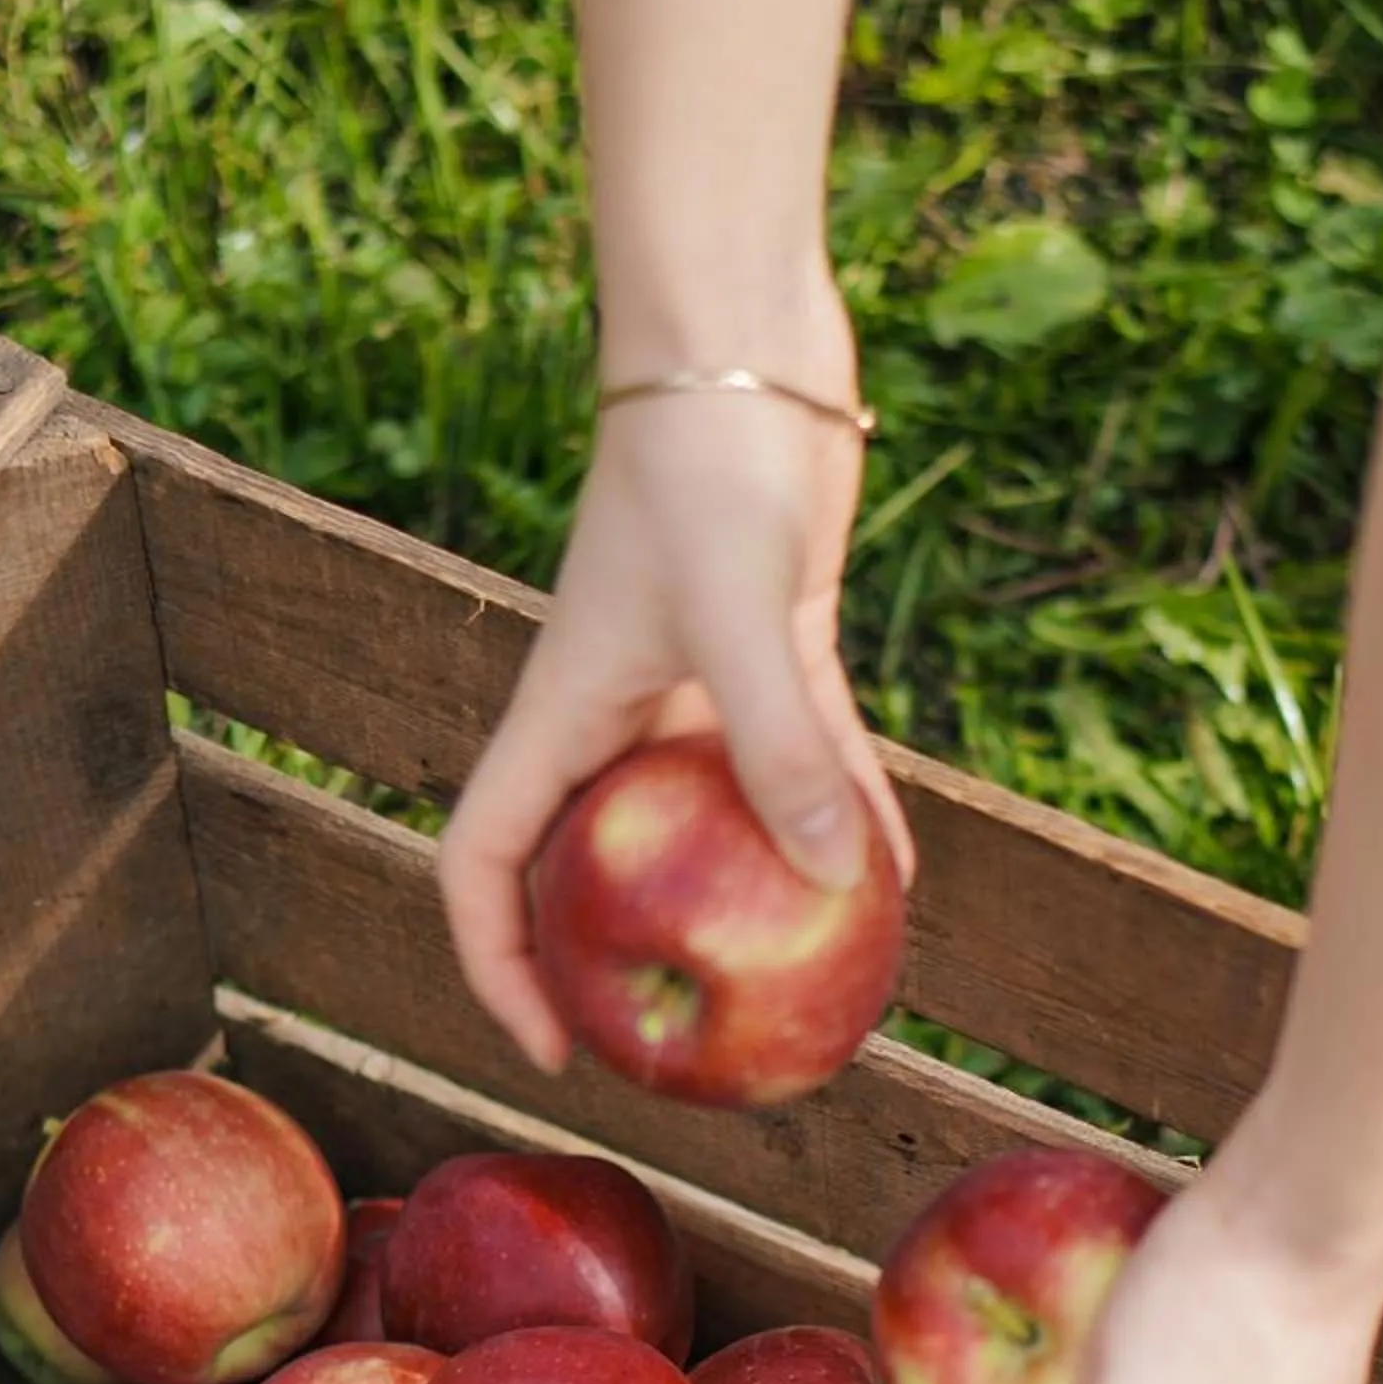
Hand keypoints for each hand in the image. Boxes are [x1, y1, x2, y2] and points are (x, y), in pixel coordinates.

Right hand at [438, 291, 909, 1075]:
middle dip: (622, 965)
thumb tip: (836, 883)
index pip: (486, 867)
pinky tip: (896, 884)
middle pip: (594, 871)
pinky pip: (804, 763)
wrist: (742, 332)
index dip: (496, 968)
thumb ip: (780, 744)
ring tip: (800, 989)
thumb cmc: (707, 454)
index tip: (552, 1051)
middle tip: (683, 1050)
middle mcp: (617, 717)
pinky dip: (841, 820)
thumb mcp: (739, 607)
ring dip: (745, 903)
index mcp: (561, 716)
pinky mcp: (773, 648)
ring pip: (710, 827)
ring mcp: (695, 686)